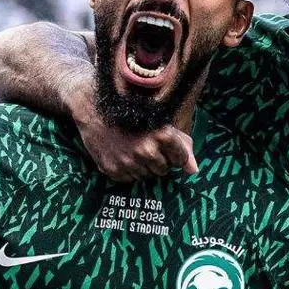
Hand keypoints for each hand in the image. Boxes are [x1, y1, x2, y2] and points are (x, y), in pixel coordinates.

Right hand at [64, 73, 197, 181]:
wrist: (95, 108)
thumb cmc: (132, 112)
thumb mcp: (161, 122)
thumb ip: (183, 145)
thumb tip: (193, 171)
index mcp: (163, 136)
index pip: (180, 159)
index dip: (175, 153)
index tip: (166, 145)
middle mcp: (146, 151)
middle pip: (164, 170)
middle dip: (159, 160)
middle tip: (146, 145)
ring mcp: (129, 162)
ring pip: (147, 176)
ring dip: (143, 166)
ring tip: (133, 147)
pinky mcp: (113, 170)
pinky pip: (129, 179)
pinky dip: (127, 170)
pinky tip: (122, 153)